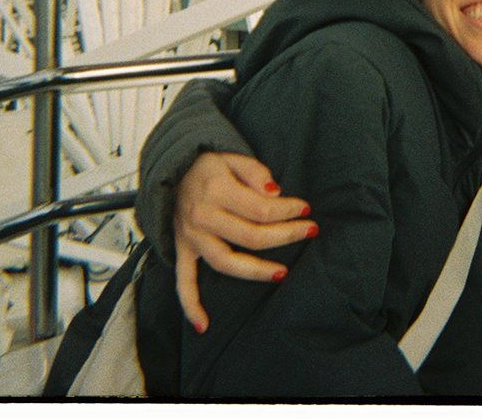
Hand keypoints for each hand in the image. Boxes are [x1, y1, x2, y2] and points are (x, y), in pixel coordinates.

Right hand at [174, 151, 315, 332]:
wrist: (171, 171)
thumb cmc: (207, 165)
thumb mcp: (231, 155)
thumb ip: (255, 172)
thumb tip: (276, 192)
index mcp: (216, 191)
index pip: (260, 209)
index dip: (287, 210)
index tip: (305, 208)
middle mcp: (202, 217)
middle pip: (250, 236)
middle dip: (286, 235)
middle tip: (310, 231)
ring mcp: (191, 237)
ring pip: (226, 262)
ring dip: (256, 271)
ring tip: (283, 273)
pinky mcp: (182, 250)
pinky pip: (183, 281)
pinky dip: (190, 304)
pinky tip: (203, 325)